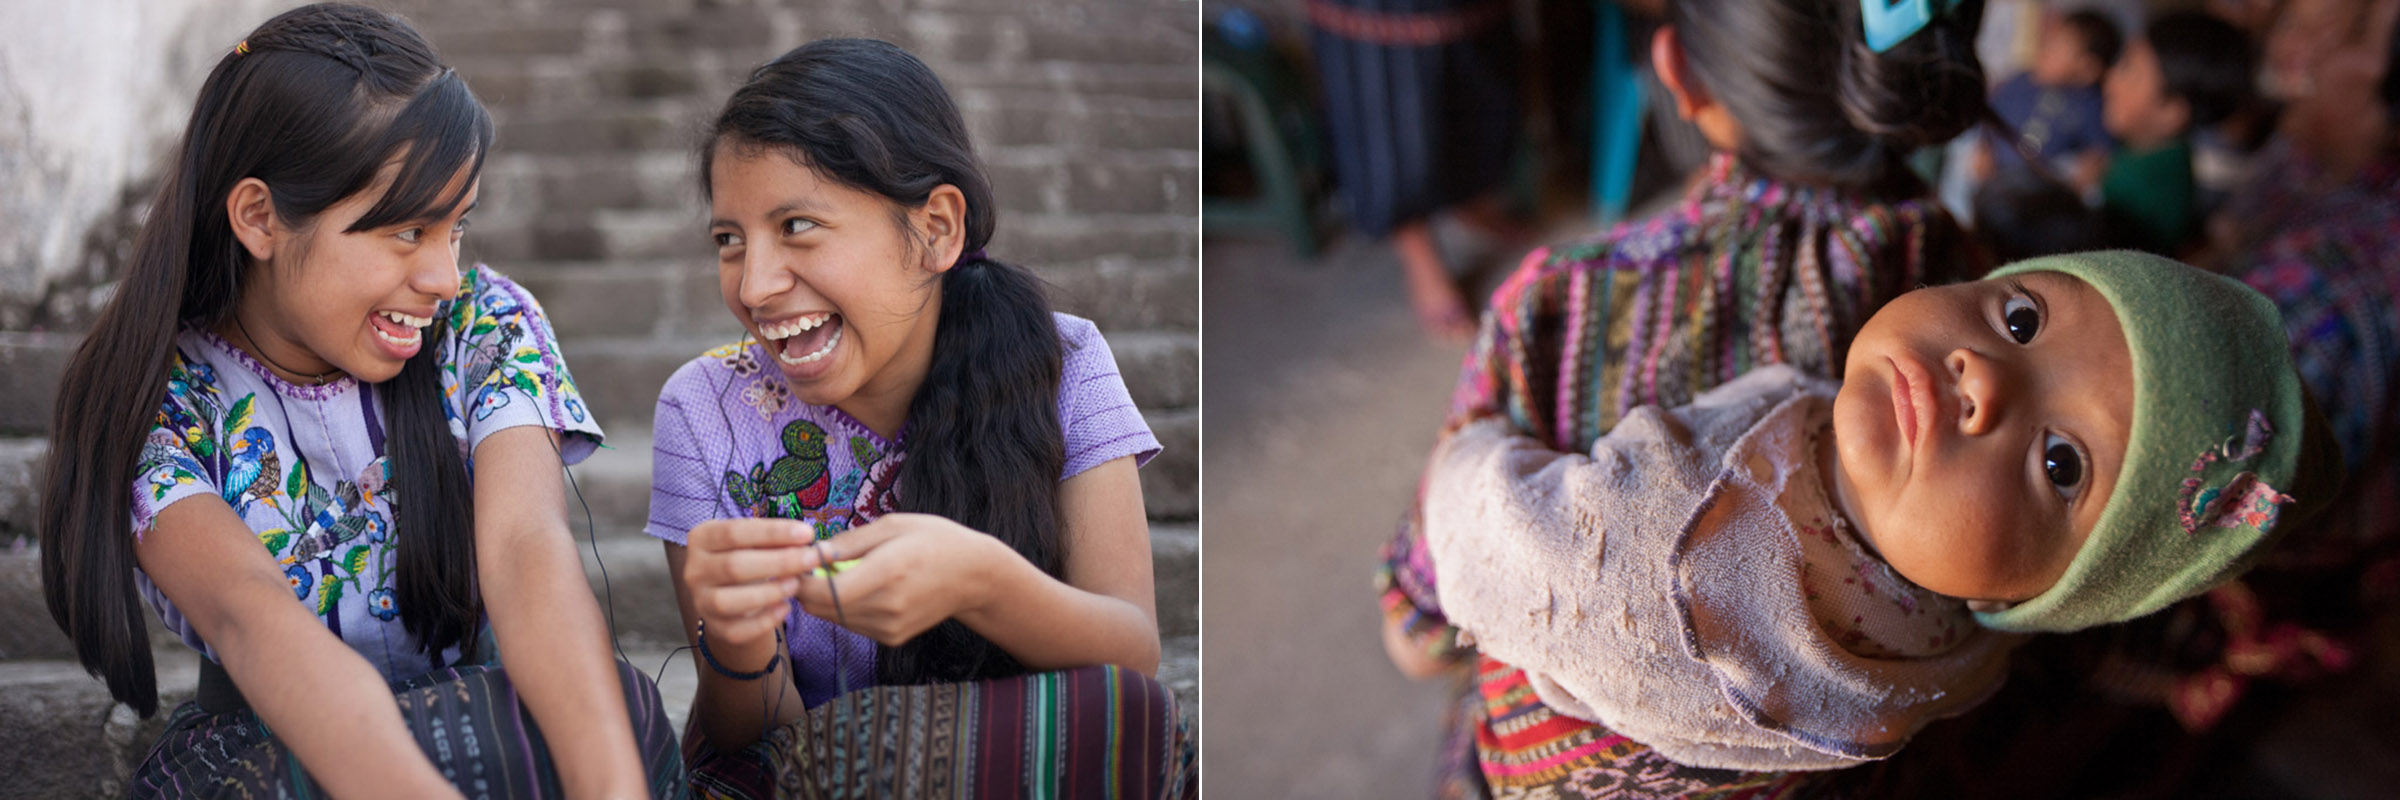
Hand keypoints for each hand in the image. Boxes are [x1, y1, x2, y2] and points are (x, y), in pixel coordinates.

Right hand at [680, 518, 816, 647]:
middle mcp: (694, 570)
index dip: (772, 533)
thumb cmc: (749, 557)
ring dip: (769, 592)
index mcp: (702, 538)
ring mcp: (701, 601)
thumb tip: (809, 540)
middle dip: (779, 562)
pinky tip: (785, 608)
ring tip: (796, 584)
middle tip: (812, 559)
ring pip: (729, 601)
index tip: (807, 534)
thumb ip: (776, 539)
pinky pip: (737, 630)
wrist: (734, 594)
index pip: (734, 532)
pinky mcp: (714, 627)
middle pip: (733, 566)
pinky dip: (764, 620)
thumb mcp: (756, 541)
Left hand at [790, 513, 1016, 645]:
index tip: (795, 561)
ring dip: (825, 598)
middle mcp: (887, 606)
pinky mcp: (892, 638)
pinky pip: (851, 624)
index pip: (823, 591)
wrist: (975, 576)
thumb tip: (811, 553)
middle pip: (820, 608)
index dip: (800, 579)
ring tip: (839, 573)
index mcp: (887, 571)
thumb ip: (849, 542)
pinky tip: (863, 588)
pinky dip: (845, 608)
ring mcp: (890, 626)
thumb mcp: (893, 525)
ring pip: (832, 618)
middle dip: (806, 588)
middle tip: (809, 566)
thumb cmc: (934, 540)